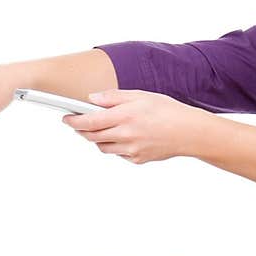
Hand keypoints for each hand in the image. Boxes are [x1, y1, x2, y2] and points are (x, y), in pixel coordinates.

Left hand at [61, 89, 204, 163]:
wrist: (189, 133)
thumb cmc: (167, 111)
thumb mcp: (140, 95)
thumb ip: (113, 97)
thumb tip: (92, 99)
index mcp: (125, 116)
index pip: (90, 121)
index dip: (74, 120)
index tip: (66, 118)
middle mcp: (126, 135)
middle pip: (92, 136)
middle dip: (82, 130)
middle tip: (78, 123)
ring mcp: (131, 150)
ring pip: (103, 147)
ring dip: (97, 138)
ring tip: (103, 128)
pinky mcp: (137, 160)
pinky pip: (118, 154)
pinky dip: (115, 146)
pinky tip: (124, 137)